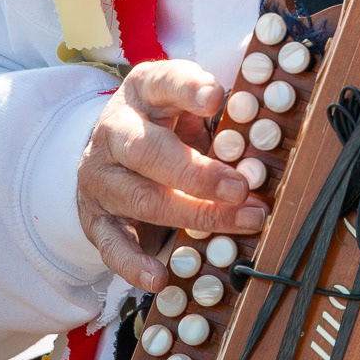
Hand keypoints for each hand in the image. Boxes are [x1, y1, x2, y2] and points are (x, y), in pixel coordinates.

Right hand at [77, 60, 269, 291]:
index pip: (163, 82)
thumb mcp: (187, 107)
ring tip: (239, 222)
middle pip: (148, 150)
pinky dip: (134, 264)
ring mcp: (100, 177)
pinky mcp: (94, 218)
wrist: (110, 152)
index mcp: (143, 92)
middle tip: (241, 187)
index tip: (216, 98)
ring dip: (193, 216)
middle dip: (197, 172)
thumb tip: (266, 135)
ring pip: (141, 199)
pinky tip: (159, 277)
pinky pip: (111, 244)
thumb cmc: (166, 127)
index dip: (188, 89)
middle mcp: (114, 131)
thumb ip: (218, 118)